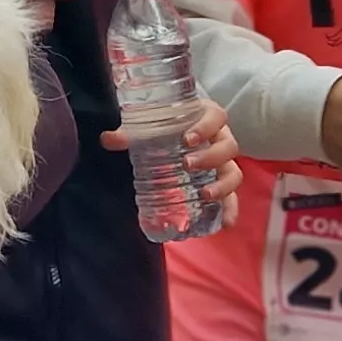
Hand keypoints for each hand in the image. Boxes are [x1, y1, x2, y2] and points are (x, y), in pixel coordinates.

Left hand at [103, 99, 245, 225]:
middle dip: (210, 157)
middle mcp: (221, 138)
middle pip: (228, 146)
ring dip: (222, 185)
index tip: (188, 138)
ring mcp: (223, 161)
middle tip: (187, 165)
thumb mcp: (151, 125)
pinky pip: (233, 196)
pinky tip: (225, 224)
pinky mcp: (220, 180)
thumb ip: (130, 132)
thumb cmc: (168, 123)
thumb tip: (107, 139)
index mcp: (207, 117)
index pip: (216, 116)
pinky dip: (231, 209)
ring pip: (234, 172)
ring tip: (204, 194)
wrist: (176, 127)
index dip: (206, 127)